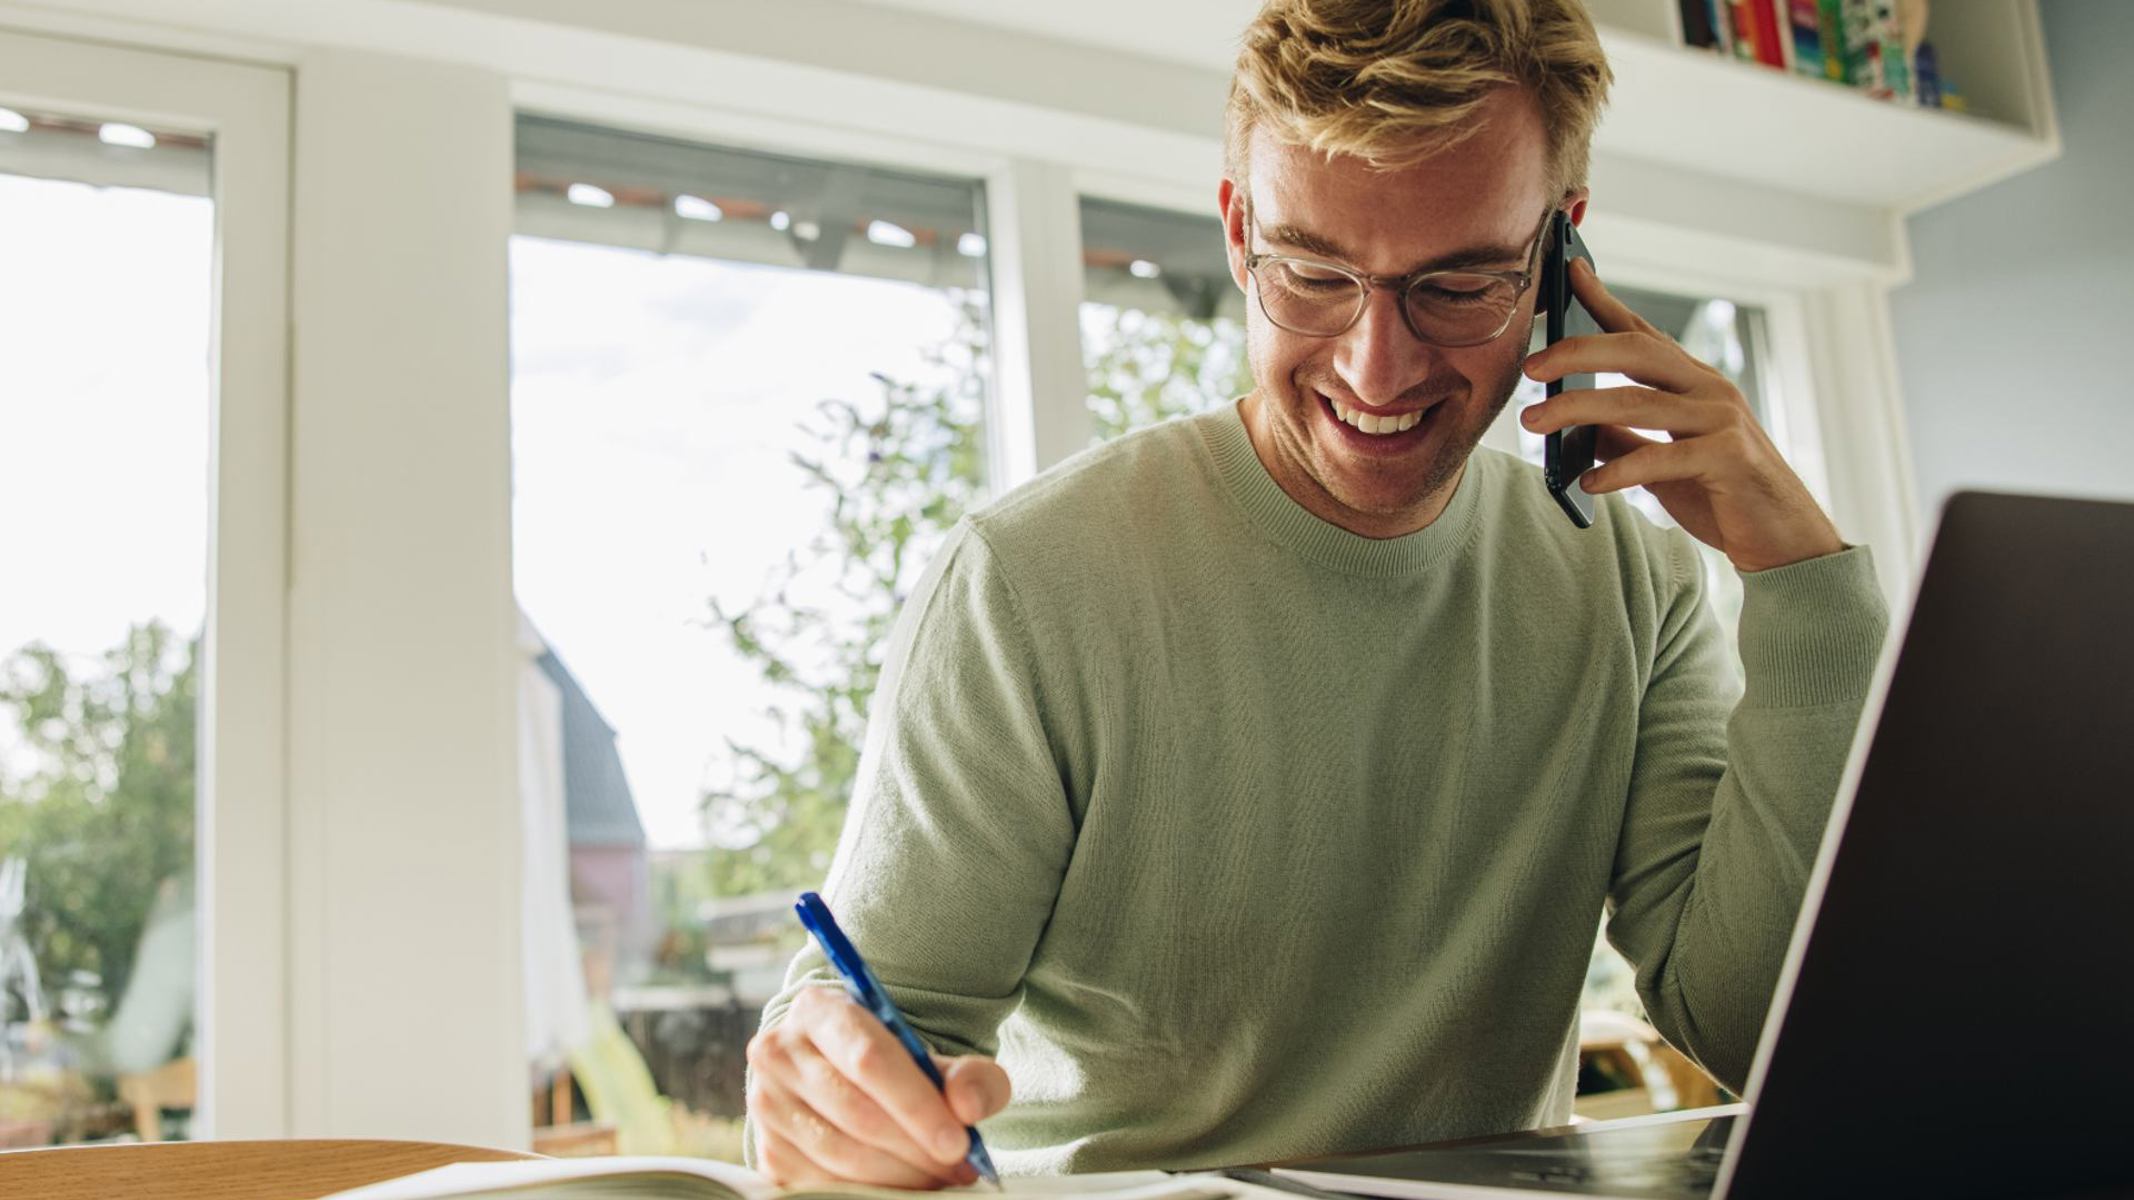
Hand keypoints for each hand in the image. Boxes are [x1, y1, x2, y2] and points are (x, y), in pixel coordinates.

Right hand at [746, 984, 1011, 1187]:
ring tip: (939, 1175)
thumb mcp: (940, 1059)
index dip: (916, 1105)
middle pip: (856, 1111)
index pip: (869, 1058)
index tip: (958, 1142)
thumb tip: (968, 1106)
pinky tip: (903, 1183)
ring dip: (899, 1175)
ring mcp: (767, 1104)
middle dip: (915, 1148)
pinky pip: (822, 1183)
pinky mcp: (768, 1150)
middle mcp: (780, 1052)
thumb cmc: (896, 1067)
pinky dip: (870, 1190)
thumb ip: (970, 1076)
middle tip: (958, 1167)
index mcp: (819, 1010)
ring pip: (840, 1153)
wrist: (845, 1080)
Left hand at [1519, 258, 1842, 572]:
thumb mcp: (1663, 462)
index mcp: (1694, 382)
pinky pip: (1660, 457)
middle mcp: (1710, 389)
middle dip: (1578, 351)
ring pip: (1637, 402)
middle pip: (1636, 351)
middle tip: (1529, 367)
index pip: (1644, 332)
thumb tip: (1571, 429)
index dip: (1606, 300)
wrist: (1784, 537)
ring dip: (1577, 410)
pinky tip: (1586, 483)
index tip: (1571, 270)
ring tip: (1533, 423)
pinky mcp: (1727, 457)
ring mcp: (1721, 420)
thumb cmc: (1722, 494)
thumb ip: (1623, 439)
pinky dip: (1617, 470)